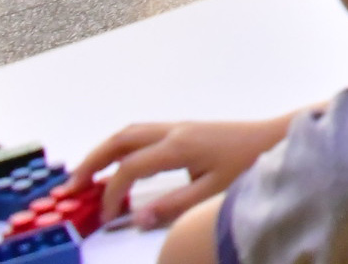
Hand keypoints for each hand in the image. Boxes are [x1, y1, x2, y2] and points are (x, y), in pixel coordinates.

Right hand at [72, 117, 292, 230]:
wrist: (276, 138)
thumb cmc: (250, 163)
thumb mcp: (213, 192)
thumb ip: (174, 206)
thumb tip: (137, 219)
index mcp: (178, 146)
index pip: (129, 169)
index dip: (112, 193)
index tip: (105, 216)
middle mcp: (175, 132)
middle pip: (120, 140)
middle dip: (92, 162)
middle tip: (70, 187)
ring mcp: (180, 128)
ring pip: (130, 133)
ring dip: (104, 152)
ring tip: (86, 176)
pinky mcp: (187, 131)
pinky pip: (143, 134)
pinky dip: (123, 148)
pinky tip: (120, 165)